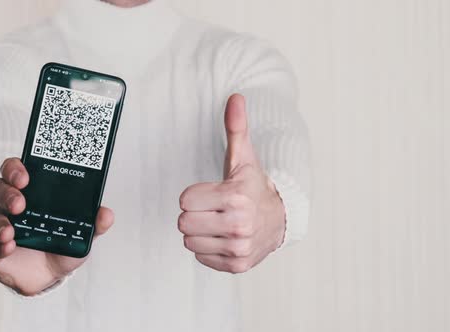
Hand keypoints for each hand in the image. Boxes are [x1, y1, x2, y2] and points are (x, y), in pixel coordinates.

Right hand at [0, 157, 113, 295]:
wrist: (48, 276)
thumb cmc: (60, 245)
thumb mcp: (80, 235)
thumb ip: (93, 224)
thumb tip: (106, 214)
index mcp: (32, 193)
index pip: (16, 170)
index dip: (16, 169)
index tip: (25, 176)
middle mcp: (11, 203)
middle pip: (0, 187)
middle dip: (8, 193)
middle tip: (20, 204)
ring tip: (10, 232)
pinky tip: (7, 247)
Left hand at [177, 94, 285, 272]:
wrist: (280, 219)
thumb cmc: (254, 187)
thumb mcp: (244, 157)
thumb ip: (235, 128)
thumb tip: (235, 98)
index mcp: (236, 196)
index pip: (184, 200)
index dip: (194, 195)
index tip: (210, 193)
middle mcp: (239, 224)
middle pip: (184, 222)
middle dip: (194, 214)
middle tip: (212, 209)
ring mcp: (238, 247)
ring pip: (189, 241)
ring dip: (199, 232)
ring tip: (218, 223)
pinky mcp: (237, 265)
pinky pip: (200, 257)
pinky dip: (208, 249)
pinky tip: (223, 237)